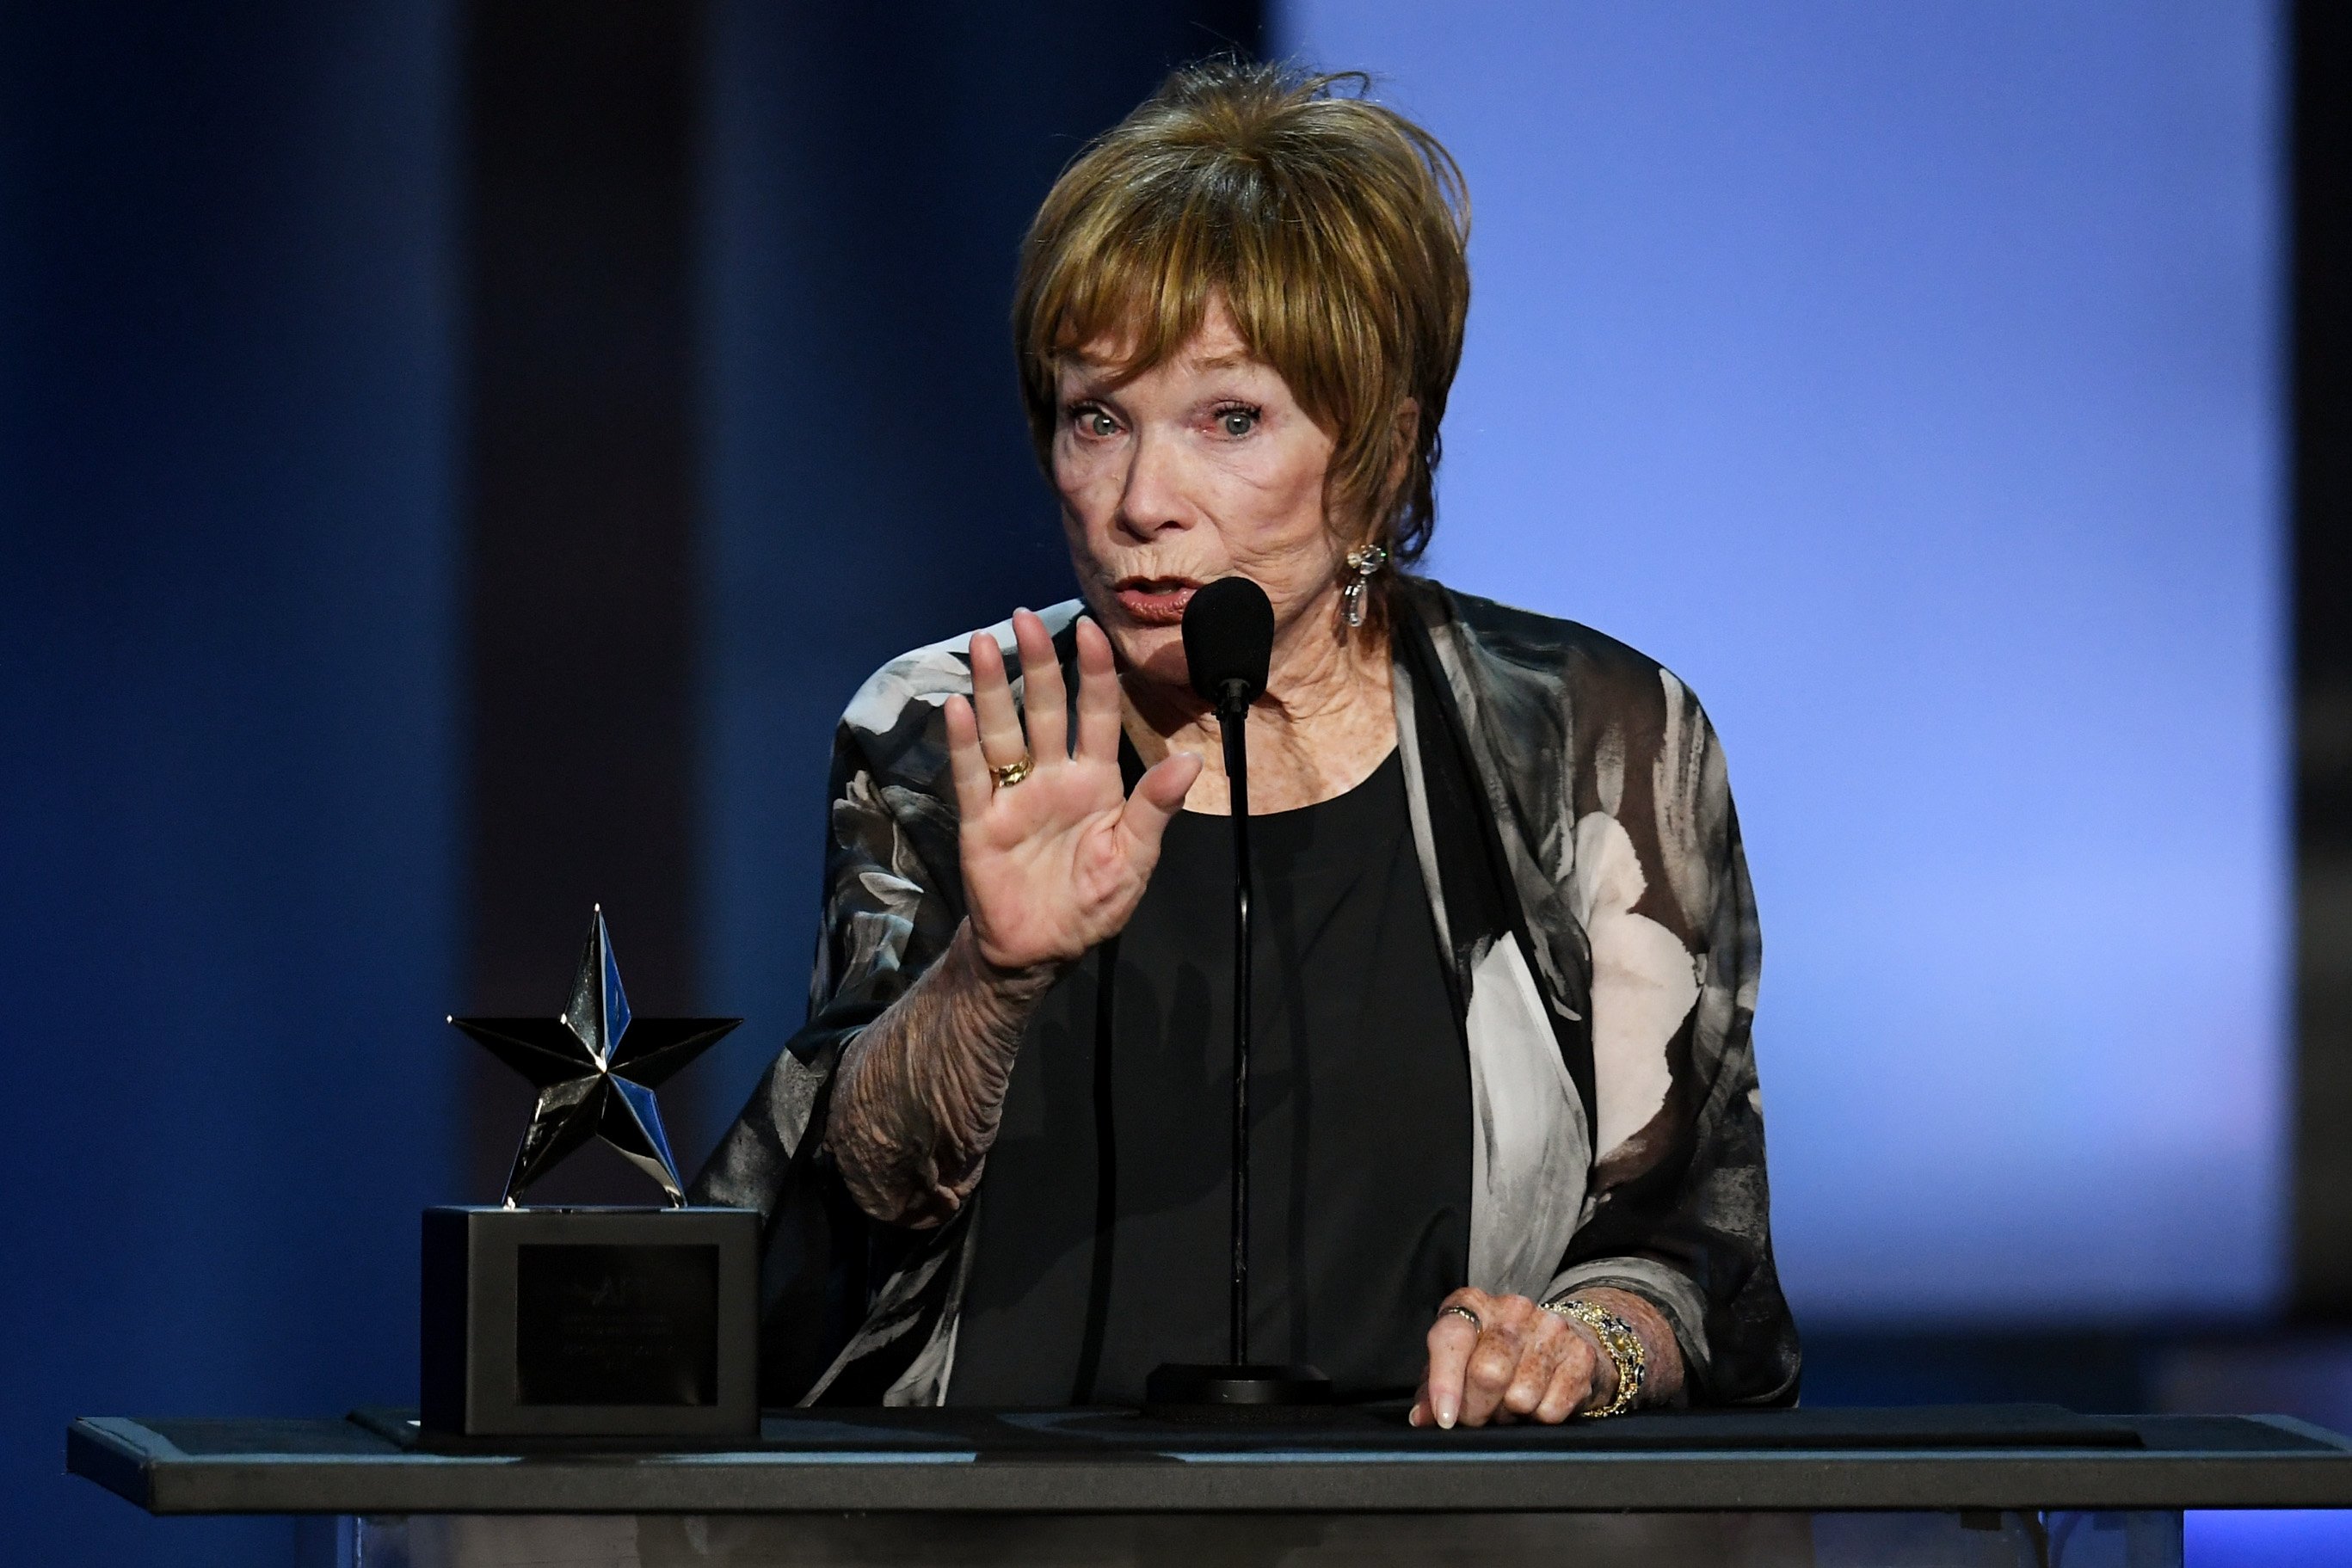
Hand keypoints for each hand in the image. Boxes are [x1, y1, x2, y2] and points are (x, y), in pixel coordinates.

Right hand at [945, 609, 1202, 973]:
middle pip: (1045, 709)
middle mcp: (1053, 777)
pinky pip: (974, 777)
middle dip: (1038, 662)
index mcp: (1096, 782)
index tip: (1092, 629)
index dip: (1094, 673)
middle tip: (1023, 616)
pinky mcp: (981, 822)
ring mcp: (1015, 796)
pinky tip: (957, 706)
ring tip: (985, 642)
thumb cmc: (1092, 904)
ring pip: (1004, 731)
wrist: (1041, 950)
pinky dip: (964, 744)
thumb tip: (1189, 761)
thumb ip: (1154, 810)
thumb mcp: (1133, 860)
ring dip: (995, 688)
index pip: (1096, 716)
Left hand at [1410, 1288, 1607, 1428]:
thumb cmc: (1495, 1357)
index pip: (1451, 1338)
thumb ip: (1433, 1389)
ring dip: (1510, 1415)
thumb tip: (1421, 1417)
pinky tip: (1536, 1403)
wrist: (1559, 1344)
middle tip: (1477, 1418)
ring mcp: (1550, 1327)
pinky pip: (1552, 1409)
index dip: (1445, 1382)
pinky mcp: (1580, 1354)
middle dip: (1477, 1410)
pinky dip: (1539, 1419)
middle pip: (1488, 1373)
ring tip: (1508, 1405)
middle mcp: (1512, 1309)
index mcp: (1472, 1304)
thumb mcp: (1457, 1365)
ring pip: (1521, 1396)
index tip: (1445, 1418)